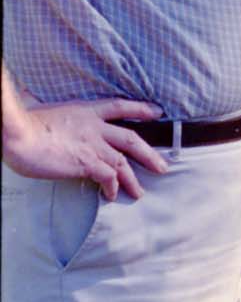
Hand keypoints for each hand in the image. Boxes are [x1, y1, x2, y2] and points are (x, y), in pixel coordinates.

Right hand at [3, 96, 167, 200]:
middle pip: (130, 138)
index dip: (140, 108)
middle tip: (161, 165)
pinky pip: (108, 177)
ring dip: (133, 179)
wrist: (18, 135)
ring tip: (139, 192)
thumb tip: (43, 107)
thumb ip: (56, 114)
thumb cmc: (23, 125)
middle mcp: (94, 127)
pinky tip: (111, 195)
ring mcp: (92, 145)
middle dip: (148, 153)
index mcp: (85, 111)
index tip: (156, 112)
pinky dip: (112, 187)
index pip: (119, 106)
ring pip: (123, 162)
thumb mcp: (44, 111)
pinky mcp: (87, 162)